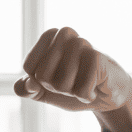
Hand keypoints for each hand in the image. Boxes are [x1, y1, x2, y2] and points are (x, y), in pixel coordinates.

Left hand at [14, 27, 131, 112]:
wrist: (106, 96)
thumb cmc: (73, 88)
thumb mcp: (44, 92)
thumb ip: (26, 89)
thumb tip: (29, 83)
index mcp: (48, 38)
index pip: (29, 66)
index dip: (38, 81)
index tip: (54, 78)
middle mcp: (64, 35)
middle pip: (43, 76)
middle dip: (56, 87)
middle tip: (72, 82)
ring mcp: (82, 44)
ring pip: (61, 82)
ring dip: (72, 91)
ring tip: (84, 83)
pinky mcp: (98, 57)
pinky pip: (80, 88)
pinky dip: (86, 95)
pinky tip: (95, 88)